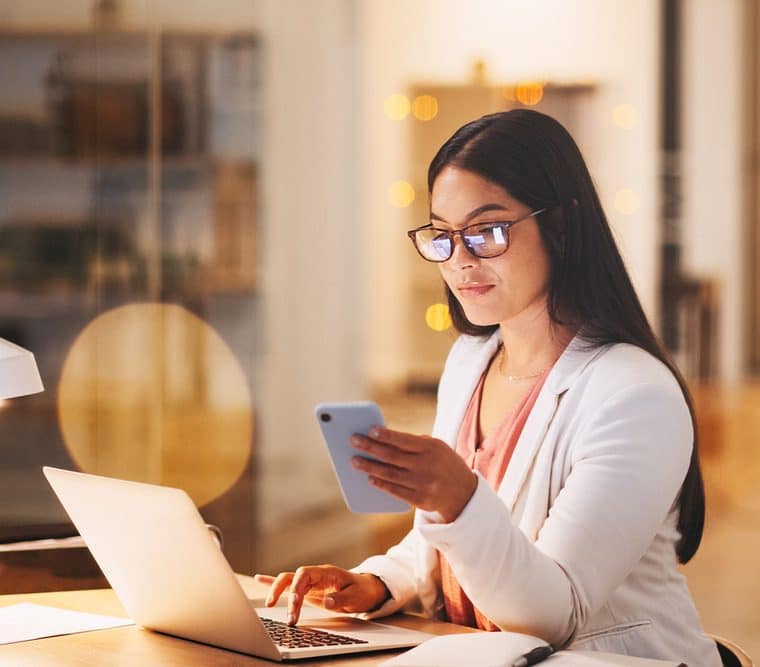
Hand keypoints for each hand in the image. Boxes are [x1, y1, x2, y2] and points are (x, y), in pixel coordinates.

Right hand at [253, 565, 389, 625]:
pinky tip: (259, 579)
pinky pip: (289, 584)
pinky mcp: (308, 590)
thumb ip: (340, 598)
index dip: (296, 589)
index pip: (303, 574)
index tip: (294, 607)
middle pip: (291, 577)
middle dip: (283, 593)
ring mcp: (310, 582)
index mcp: (325, 572)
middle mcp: (315, 575)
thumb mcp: (355, 596)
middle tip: (287, 616)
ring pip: (287, 581)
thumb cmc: (361, 590)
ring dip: (277, 592)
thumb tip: (325, 600)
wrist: (367, 588)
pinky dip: (274, 582)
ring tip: (268, 605)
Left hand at [350, 427, 476, 522]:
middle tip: (352, 441)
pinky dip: (381, 484)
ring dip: (369, 467)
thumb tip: (381, 441)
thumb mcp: (436, 447)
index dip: (386, 435)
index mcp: (431, 448)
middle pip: (392, 456)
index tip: (369, 430)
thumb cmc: (442, 462)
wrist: (463, 492)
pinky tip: (369, 478)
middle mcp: (427, 466)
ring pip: (390, 474)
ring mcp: (423, 484)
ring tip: (354, 461)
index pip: (404, 440)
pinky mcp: (419, 499)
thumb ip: (413, 443)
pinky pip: (395, 491)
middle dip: (370, 448)